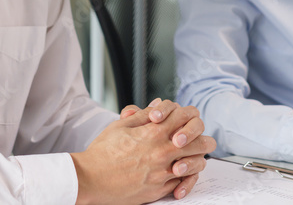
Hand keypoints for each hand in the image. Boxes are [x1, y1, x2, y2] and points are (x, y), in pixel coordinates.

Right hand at [72, 100, 216, 204]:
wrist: (90, 179)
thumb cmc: (102, 152)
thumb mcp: (121, 125)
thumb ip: (144, 114)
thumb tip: (159, 104)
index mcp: (154, 132)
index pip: (186, 116)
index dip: (189, 114)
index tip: (187, 118)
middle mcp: (162, 152)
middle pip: (200, 141)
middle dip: (202, 137)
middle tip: (201, 138)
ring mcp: (163, 172)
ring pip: (196, 164)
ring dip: (198, 158)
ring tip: (194, 156)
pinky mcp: (159, 189)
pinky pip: (183, 182)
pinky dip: (186, 177)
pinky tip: (182, 172)